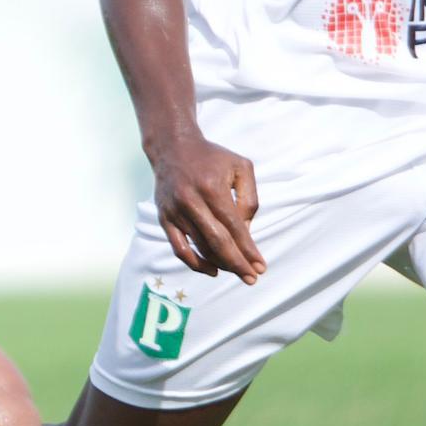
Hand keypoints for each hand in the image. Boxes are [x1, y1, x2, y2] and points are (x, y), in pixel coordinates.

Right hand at [148, 130, 264, 283]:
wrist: (173, 147)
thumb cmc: (213, 158)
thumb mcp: (241, 167)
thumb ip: (249, 199)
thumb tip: (246, 230)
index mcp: (212, 188)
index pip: (234, 227)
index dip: (248, 250)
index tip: (261, 266)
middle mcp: (191, 201)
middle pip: (217, 243)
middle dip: (237, 263)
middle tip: (252, 278)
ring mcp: (175, 211)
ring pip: (200, 247)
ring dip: (221, 264)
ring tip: (239, 272)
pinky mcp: (164, 218)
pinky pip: (179, 249)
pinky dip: (195, 263)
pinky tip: (213, 270)